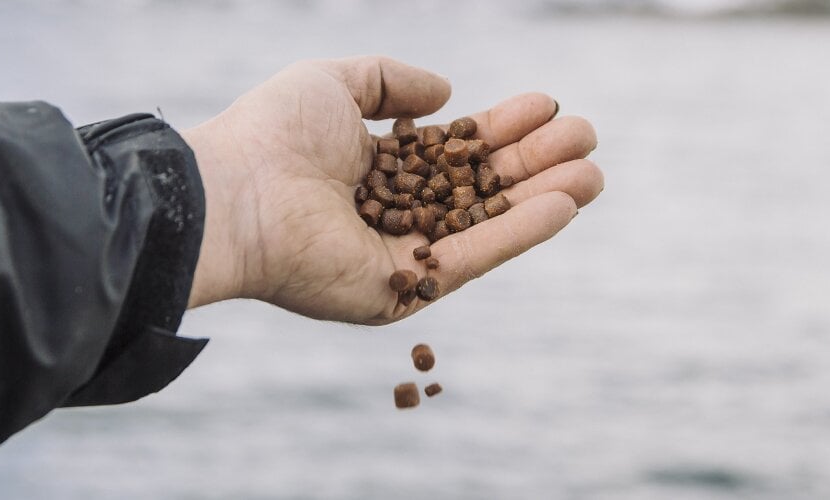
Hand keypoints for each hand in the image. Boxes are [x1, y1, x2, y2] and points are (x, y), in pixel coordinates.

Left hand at [181, 56, 601, 323]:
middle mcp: (392, 213)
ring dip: (542, 199)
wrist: (236, 195)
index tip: (545, 104)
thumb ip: (391, 81)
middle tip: (585, 136)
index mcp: (374, 168)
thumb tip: (447, 94)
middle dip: (534, 161)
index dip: (500, 126)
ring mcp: (402, 255)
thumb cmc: (274, 134)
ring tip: (594, 173)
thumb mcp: (334, 83)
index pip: (453, 148)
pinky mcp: (405, 290)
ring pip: (485, 223)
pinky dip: (518, 233)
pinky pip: (473, 257)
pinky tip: (562, 206)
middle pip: (479, 186)